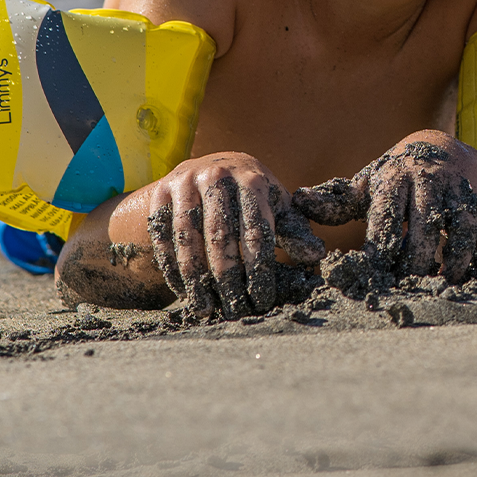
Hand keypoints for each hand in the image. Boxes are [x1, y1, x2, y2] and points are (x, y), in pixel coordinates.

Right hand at [145, 152, 325, 317]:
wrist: (213, 166)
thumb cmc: (253, 197)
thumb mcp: (277, 207)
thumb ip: (295, 231)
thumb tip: (316, 256)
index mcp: (252, 179)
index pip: (255, 231)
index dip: (259, 269)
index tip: (262, 299)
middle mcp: (217, 176)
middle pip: (220, 236)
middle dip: (228, 278)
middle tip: (234, 311)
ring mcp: (185, 182)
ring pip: (188, 238)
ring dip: (196, 278)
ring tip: (206, 309)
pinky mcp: (160, 192)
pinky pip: (162, 235)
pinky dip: (171, 266)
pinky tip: (183, 290)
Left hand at [295, 133, 476, 284]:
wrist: (442, 147)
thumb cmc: (395, 176)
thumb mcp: (366, 184)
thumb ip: (334, 200)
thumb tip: (298, 201)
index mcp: (394, 179)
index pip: (386, 215)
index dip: (382, 246)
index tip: (378, 273)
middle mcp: (428, 181)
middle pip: (425, 225)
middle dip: (418, 259)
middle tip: (410, 285)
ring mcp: (458, 189)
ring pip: (462, 227)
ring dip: (456, 259)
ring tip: (445, 283)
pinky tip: (474, 276)